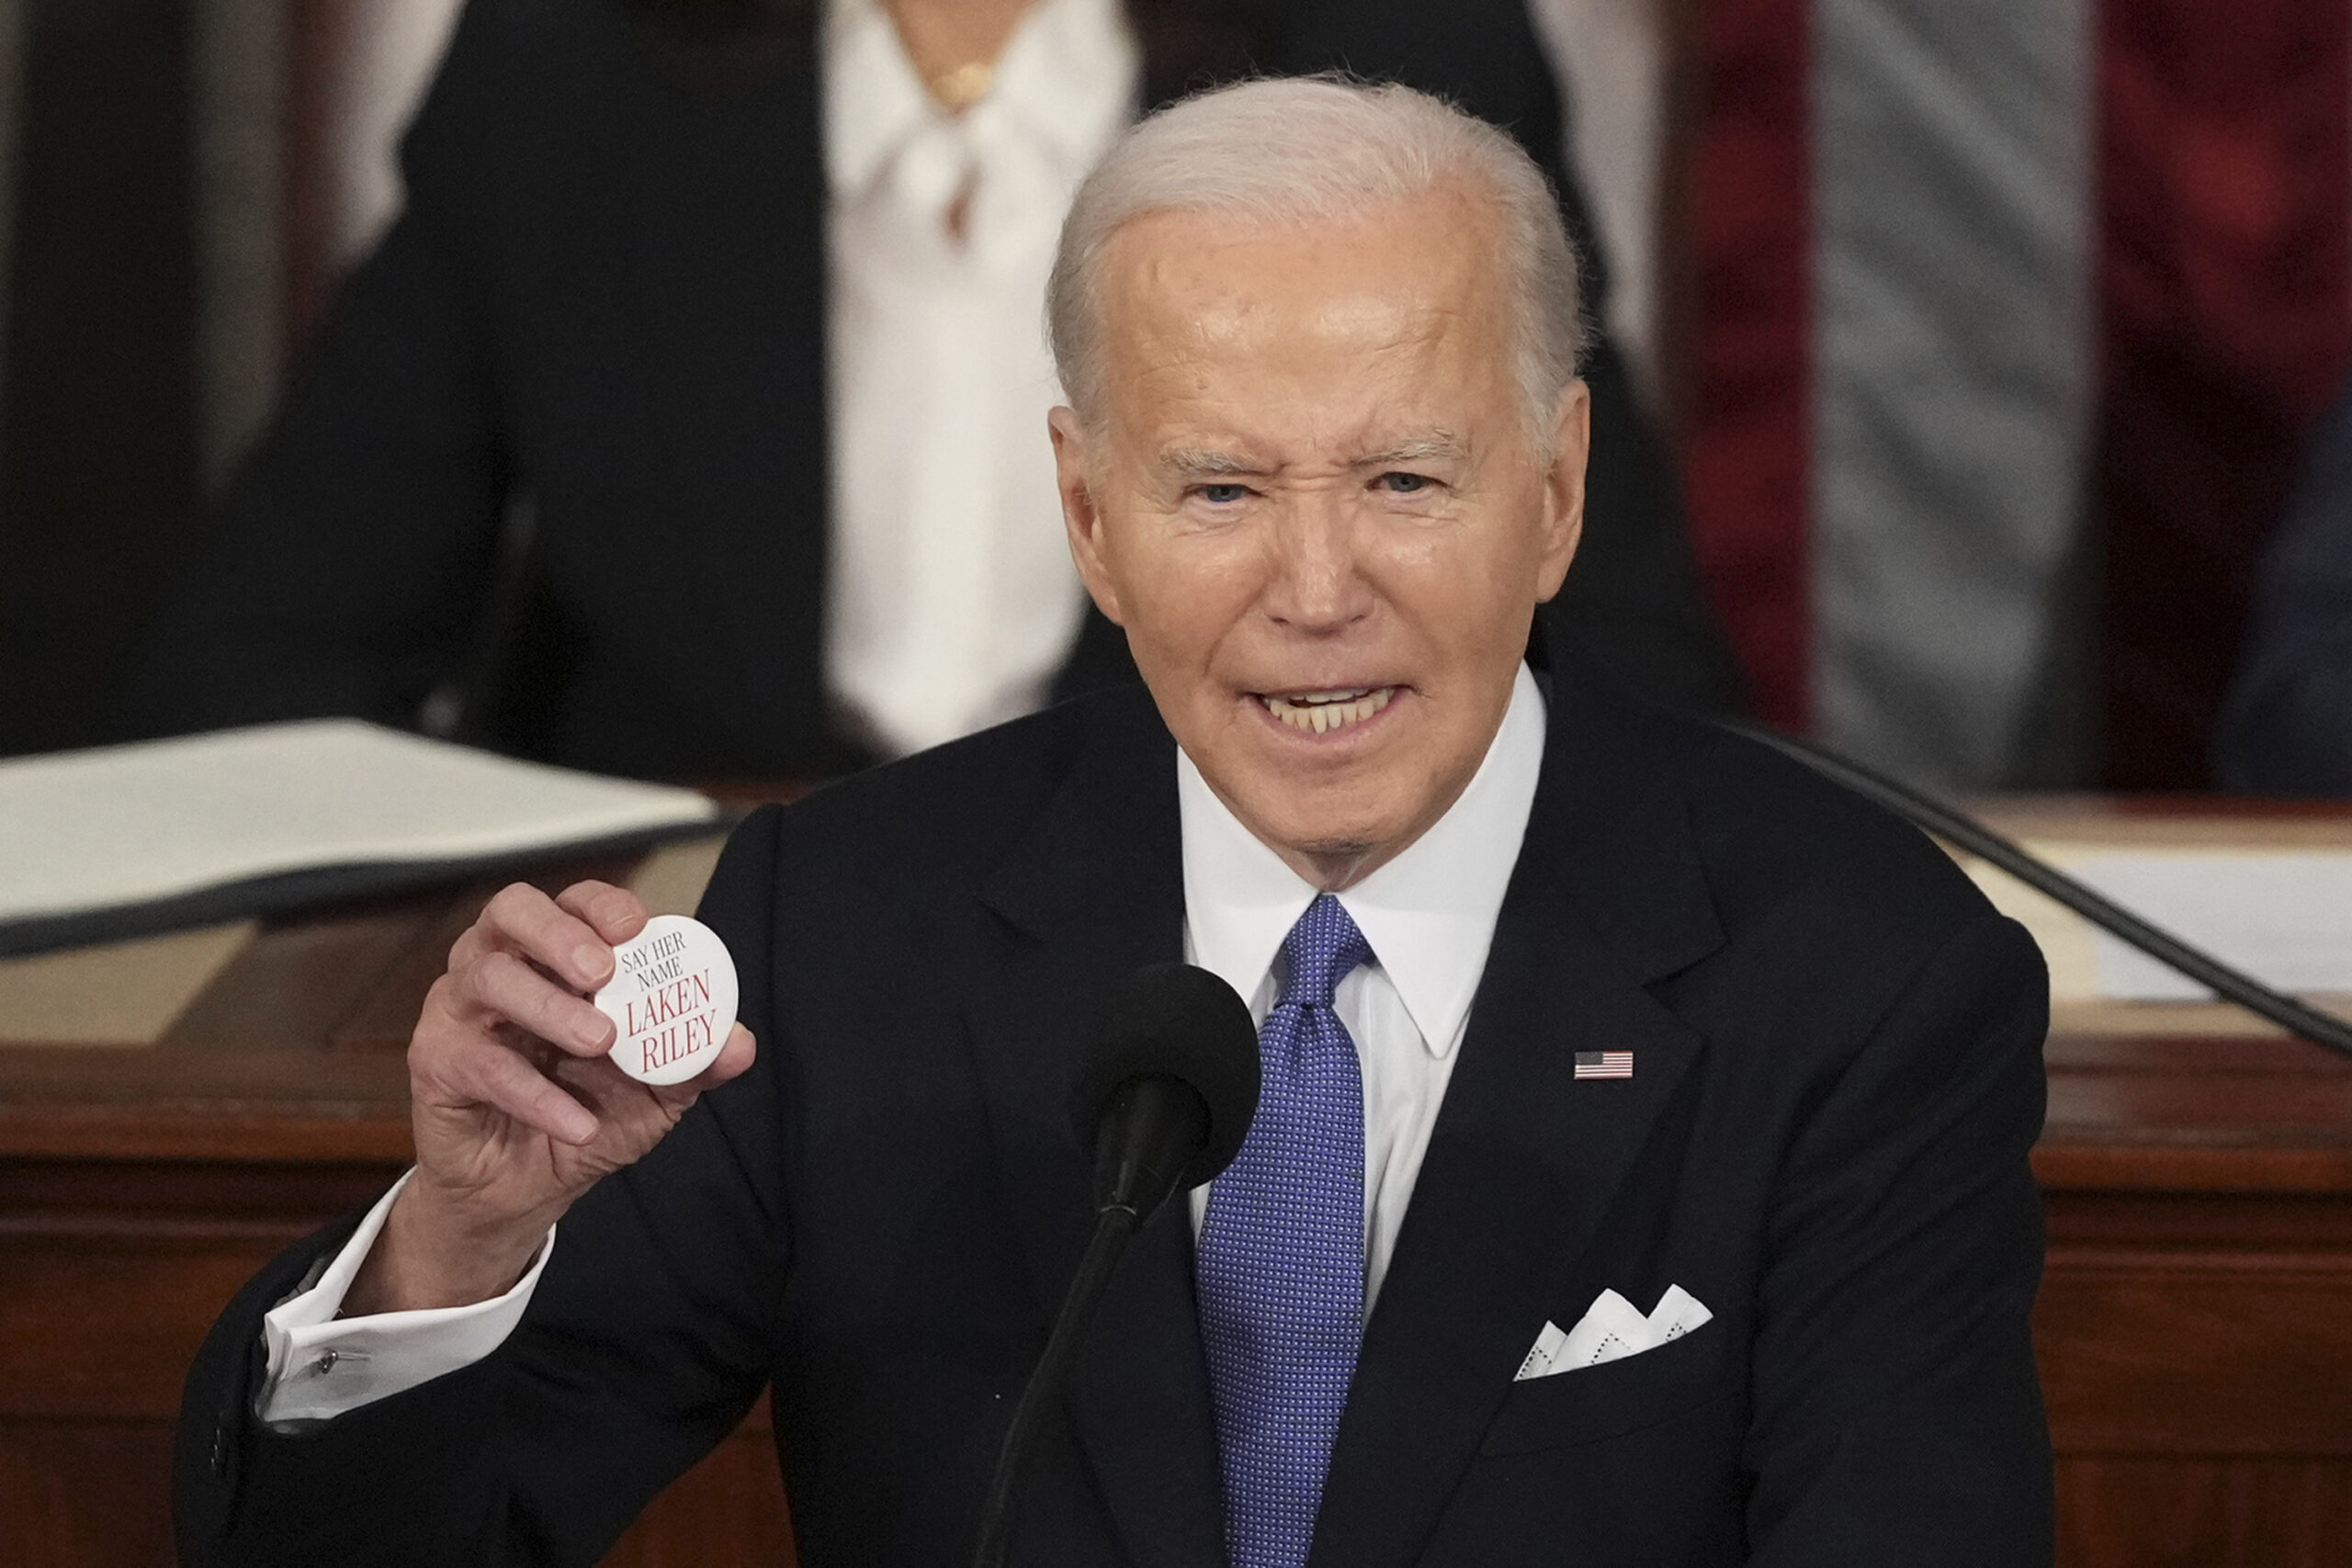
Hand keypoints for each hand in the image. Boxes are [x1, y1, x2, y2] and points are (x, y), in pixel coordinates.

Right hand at [346, 880, 755, 1313]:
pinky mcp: (435, 1059)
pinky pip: (479, 1062)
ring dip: (548, 1006)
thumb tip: (741, 1043)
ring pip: (487, 977)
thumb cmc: (588, 1114)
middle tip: (602, 972)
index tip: (637, 929)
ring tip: (600, 1042)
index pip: (574, 901)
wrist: (526, 1190)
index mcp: (556, 954)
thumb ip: (694, 1060)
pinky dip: (533, 1092)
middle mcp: (501, 963)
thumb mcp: (656, 1091)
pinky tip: (576, 1121)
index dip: (603, 906)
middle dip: (558, 933)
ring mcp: (461, 1008)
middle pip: (512, 911)